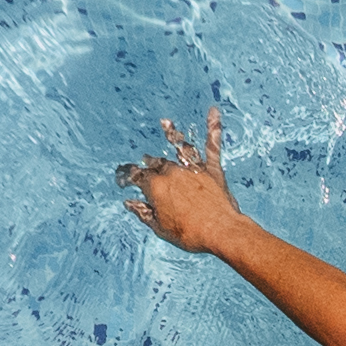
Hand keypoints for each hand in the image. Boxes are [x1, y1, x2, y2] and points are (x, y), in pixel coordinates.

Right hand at [115, 108, 242, 250]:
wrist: (221, 232)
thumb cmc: (190, 234)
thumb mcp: (160, 228)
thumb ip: (144, 212)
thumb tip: (129, 203)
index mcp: (155, 187)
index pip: (137, 177)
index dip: (129, 177)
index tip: (125, 178)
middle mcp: (171, 173)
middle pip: (157, 163)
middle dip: (149, 162)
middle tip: (145, 161)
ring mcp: (192, 169)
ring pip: (179, 147)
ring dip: (171, 133)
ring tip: (165, 123)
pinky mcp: (212, 169)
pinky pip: (212, 145)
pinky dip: (213, 127)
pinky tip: (214, 111)